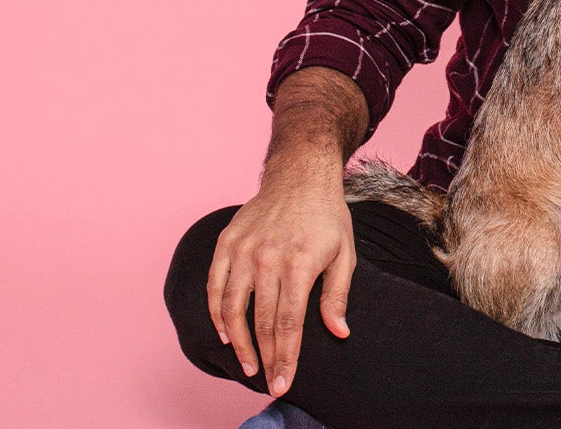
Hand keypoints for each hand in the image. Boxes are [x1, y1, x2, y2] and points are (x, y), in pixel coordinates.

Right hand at [206, 176, 355, 396]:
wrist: (300, 177)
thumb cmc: (326, 218)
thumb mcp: (345, 254)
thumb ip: (337, 296)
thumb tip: (338, 332)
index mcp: (300, 263)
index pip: (289, 324)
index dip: (285, 358)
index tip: (283, 383)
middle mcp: (268, 258)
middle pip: (262, 322)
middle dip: (265, 358)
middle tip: (268, 383)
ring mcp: (244, 250)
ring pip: (233, 308)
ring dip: (238, 342)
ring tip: (248, 365)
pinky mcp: (227, 243)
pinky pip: (215, 285)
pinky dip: (216, 313)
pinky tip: (225, 332)